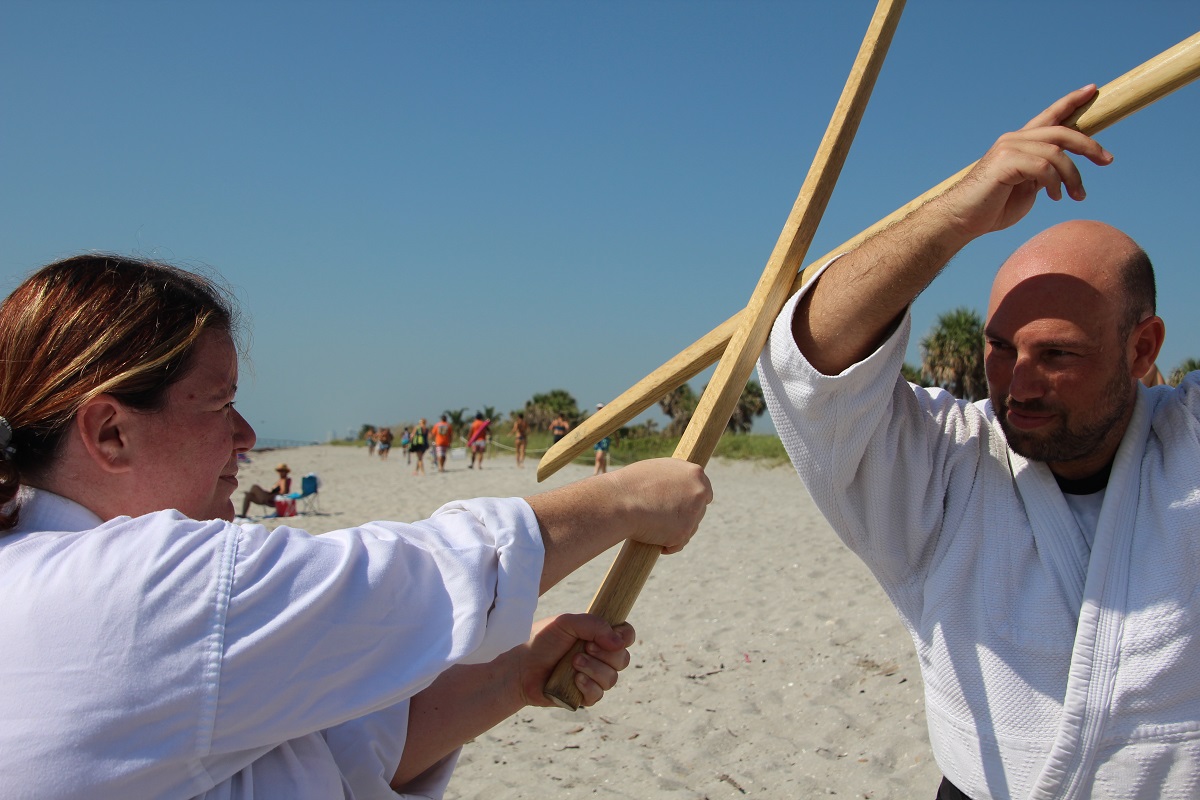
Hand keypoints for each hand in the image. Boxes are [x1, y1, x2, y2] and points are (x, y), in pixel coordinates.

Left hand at [515, 614, 636, 707]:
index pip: (625, 636)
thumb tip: (619, 642)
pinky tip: (574, 679)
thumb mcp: (566, 623)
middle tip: (584, 647)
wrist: (520, 667)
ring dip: (594, 669)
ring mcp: (592, 678)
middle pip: (623, 659)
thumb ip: (593, 624)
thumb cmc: (541, 641)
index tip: (612, 637)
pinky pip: (598, 695)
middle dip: (605, 654)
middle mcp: (599, 658)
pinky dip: (588, 686)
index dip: (625, 637)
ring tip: (573, 663)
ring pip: (612, 678)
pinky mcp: (583, 696)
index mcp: (597, 637)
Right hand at [606, 458, 712, 553]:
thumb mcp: (657, 472)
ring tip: (652, 528)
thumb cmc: (630, 484)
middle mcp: (699, 492)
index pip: (705, 491)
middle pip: (699, 511)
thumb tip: (678, 489)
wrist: (618, 501)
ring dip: (674, 532)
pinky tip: (653, 540)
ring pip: (690, 529)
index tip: (683, 507)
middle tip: (664, 520)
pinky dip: (667, 546)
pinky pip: (677, 544)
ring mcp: (693, 513)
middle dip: (684, 518)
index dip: (692, 501)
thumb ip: (673, 480)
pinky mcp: (683, 533)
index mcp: (694, 473)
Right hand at [937, 85, 1113, 239]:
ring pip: (1057, 153)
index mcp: (1018, 143)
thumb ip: (1042, 175)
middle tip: (1107, 160)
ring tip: (1077, 195)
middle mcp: (1014, 139)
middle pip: (1062, 132)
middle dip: (1089, 145)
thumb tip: (1060, 172)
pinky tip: (1054, 197)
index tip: (1092, 90)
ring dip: (1073, 176)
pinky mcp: (1005, 162)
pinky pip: (1044, 167)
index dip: (1071, 102)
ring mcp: (1008, 148)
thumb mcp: (1026, 188)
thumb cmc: (990, 208)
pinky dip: (1055, 183)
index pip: (1049, 116)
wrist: (961, 220)